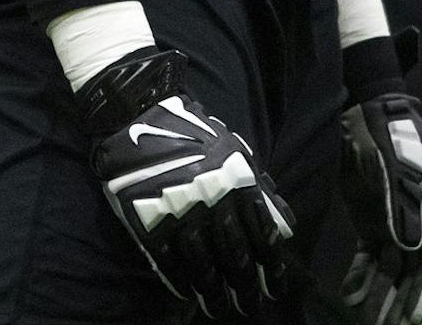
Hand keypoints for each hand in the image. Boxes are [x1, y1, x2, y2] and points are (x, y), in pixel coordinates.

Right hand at [78, 46, 295, 318]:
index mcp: (236, 182)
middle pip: (235, 256)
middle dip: (247, 286)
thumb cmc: (191, 133)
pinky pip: (168, 261)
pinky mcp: (147, 221)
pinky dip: (181, 281)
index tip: (277, 287)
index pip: (262, 235)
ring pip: (203, 266)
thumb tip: (285, 228)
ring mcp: (178, 213)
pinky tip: (189, 294)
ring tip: (221, 308)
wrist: (136, 115)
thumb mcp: (235, 153)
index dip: (273, 266)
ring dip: (215, 293)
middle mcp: (212, 201)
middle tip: (251, 306)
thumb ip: (261, 191)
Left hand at [338, 92, 421, 323]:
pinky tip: (353, 295)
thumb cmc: (390, 139)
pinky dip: (363, 275)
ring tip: (369, 321)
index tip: (418, 317)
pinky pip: (371, 255)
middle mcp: (421, 223)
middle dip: (405, 300)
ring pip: (393, 267)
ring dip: (383, 293)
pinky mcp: (374, 222)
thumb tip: (412, 253)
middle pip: (416, 269)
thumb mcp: (396, 171)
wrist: (368, 113)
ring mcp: (396, 224)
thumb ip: (403, 212)